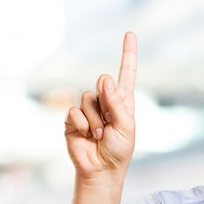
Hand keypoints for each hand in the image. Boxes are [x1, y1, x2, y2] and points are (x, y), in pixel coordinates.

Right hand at [64, 32, 136, 181]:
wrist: (101, 170)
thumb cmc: (118, 150)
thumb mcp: (126, 127)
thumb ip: (117, 103)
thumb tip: (105, 79)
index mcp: (123, 102)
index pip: (126, 74)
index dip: (128, 54)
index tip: (130, 34)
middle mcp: (105, 102)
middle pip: (102, 82)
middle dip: (106, 100)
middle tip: (109, 122)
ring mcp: (88, 109)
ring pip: (87, 97)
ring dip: (95, 119)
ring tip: (100, 135)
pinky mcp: (73, 119)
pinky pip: (74, 111)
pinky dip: (83, 125)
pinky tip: (87, 136)